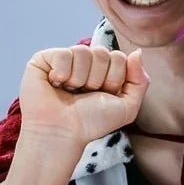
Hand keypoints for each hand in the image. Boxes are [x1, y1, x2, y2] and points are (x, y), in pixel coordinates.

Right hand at [21, 45, 146, 147]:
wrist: (62, 133)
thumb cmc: (91, 123)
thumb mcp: (127, 107)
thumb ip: (139, 80)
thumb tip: (137, 52)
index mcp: (103, 70)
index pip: (119, 57)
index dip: (113, 79)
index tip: (102, 96)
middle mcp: (84, 62)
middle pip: (102, 52)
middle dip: (97, 79)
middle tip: (84, 95)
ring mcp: (64, 59)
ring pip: (82, 51)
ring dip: (79, 79)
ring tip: (69, 92)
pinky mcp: (43, 59)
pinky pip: (62, 53)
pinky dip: (62, 73)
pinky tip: (55, 85)